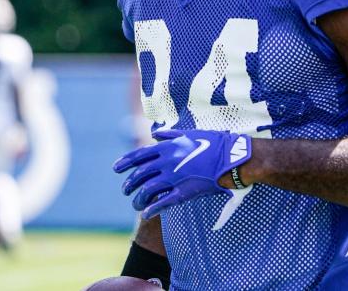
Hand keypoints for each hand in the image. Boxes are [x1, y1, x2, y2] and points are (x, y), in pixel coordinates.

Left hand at [113, 129, 251, 218]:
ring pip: (148, 191)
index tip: (115, 169)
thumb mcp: (190, 133)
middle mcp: (167, 162)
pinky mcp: (184, 192)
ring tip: (136, 204)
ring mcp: (174, 178)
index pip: (139, 155)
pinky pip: (163, 203)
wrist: (231, 158)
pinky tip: (146, 214)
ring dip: (138, 199)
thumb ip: (170, 134)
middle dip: (129, 183)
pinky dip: (151, 209)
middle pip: (140, 175)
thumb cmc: (213, 143)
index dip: (125, 162)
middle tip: (125, 189)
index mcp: (168, 147)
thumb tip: (154, 134)